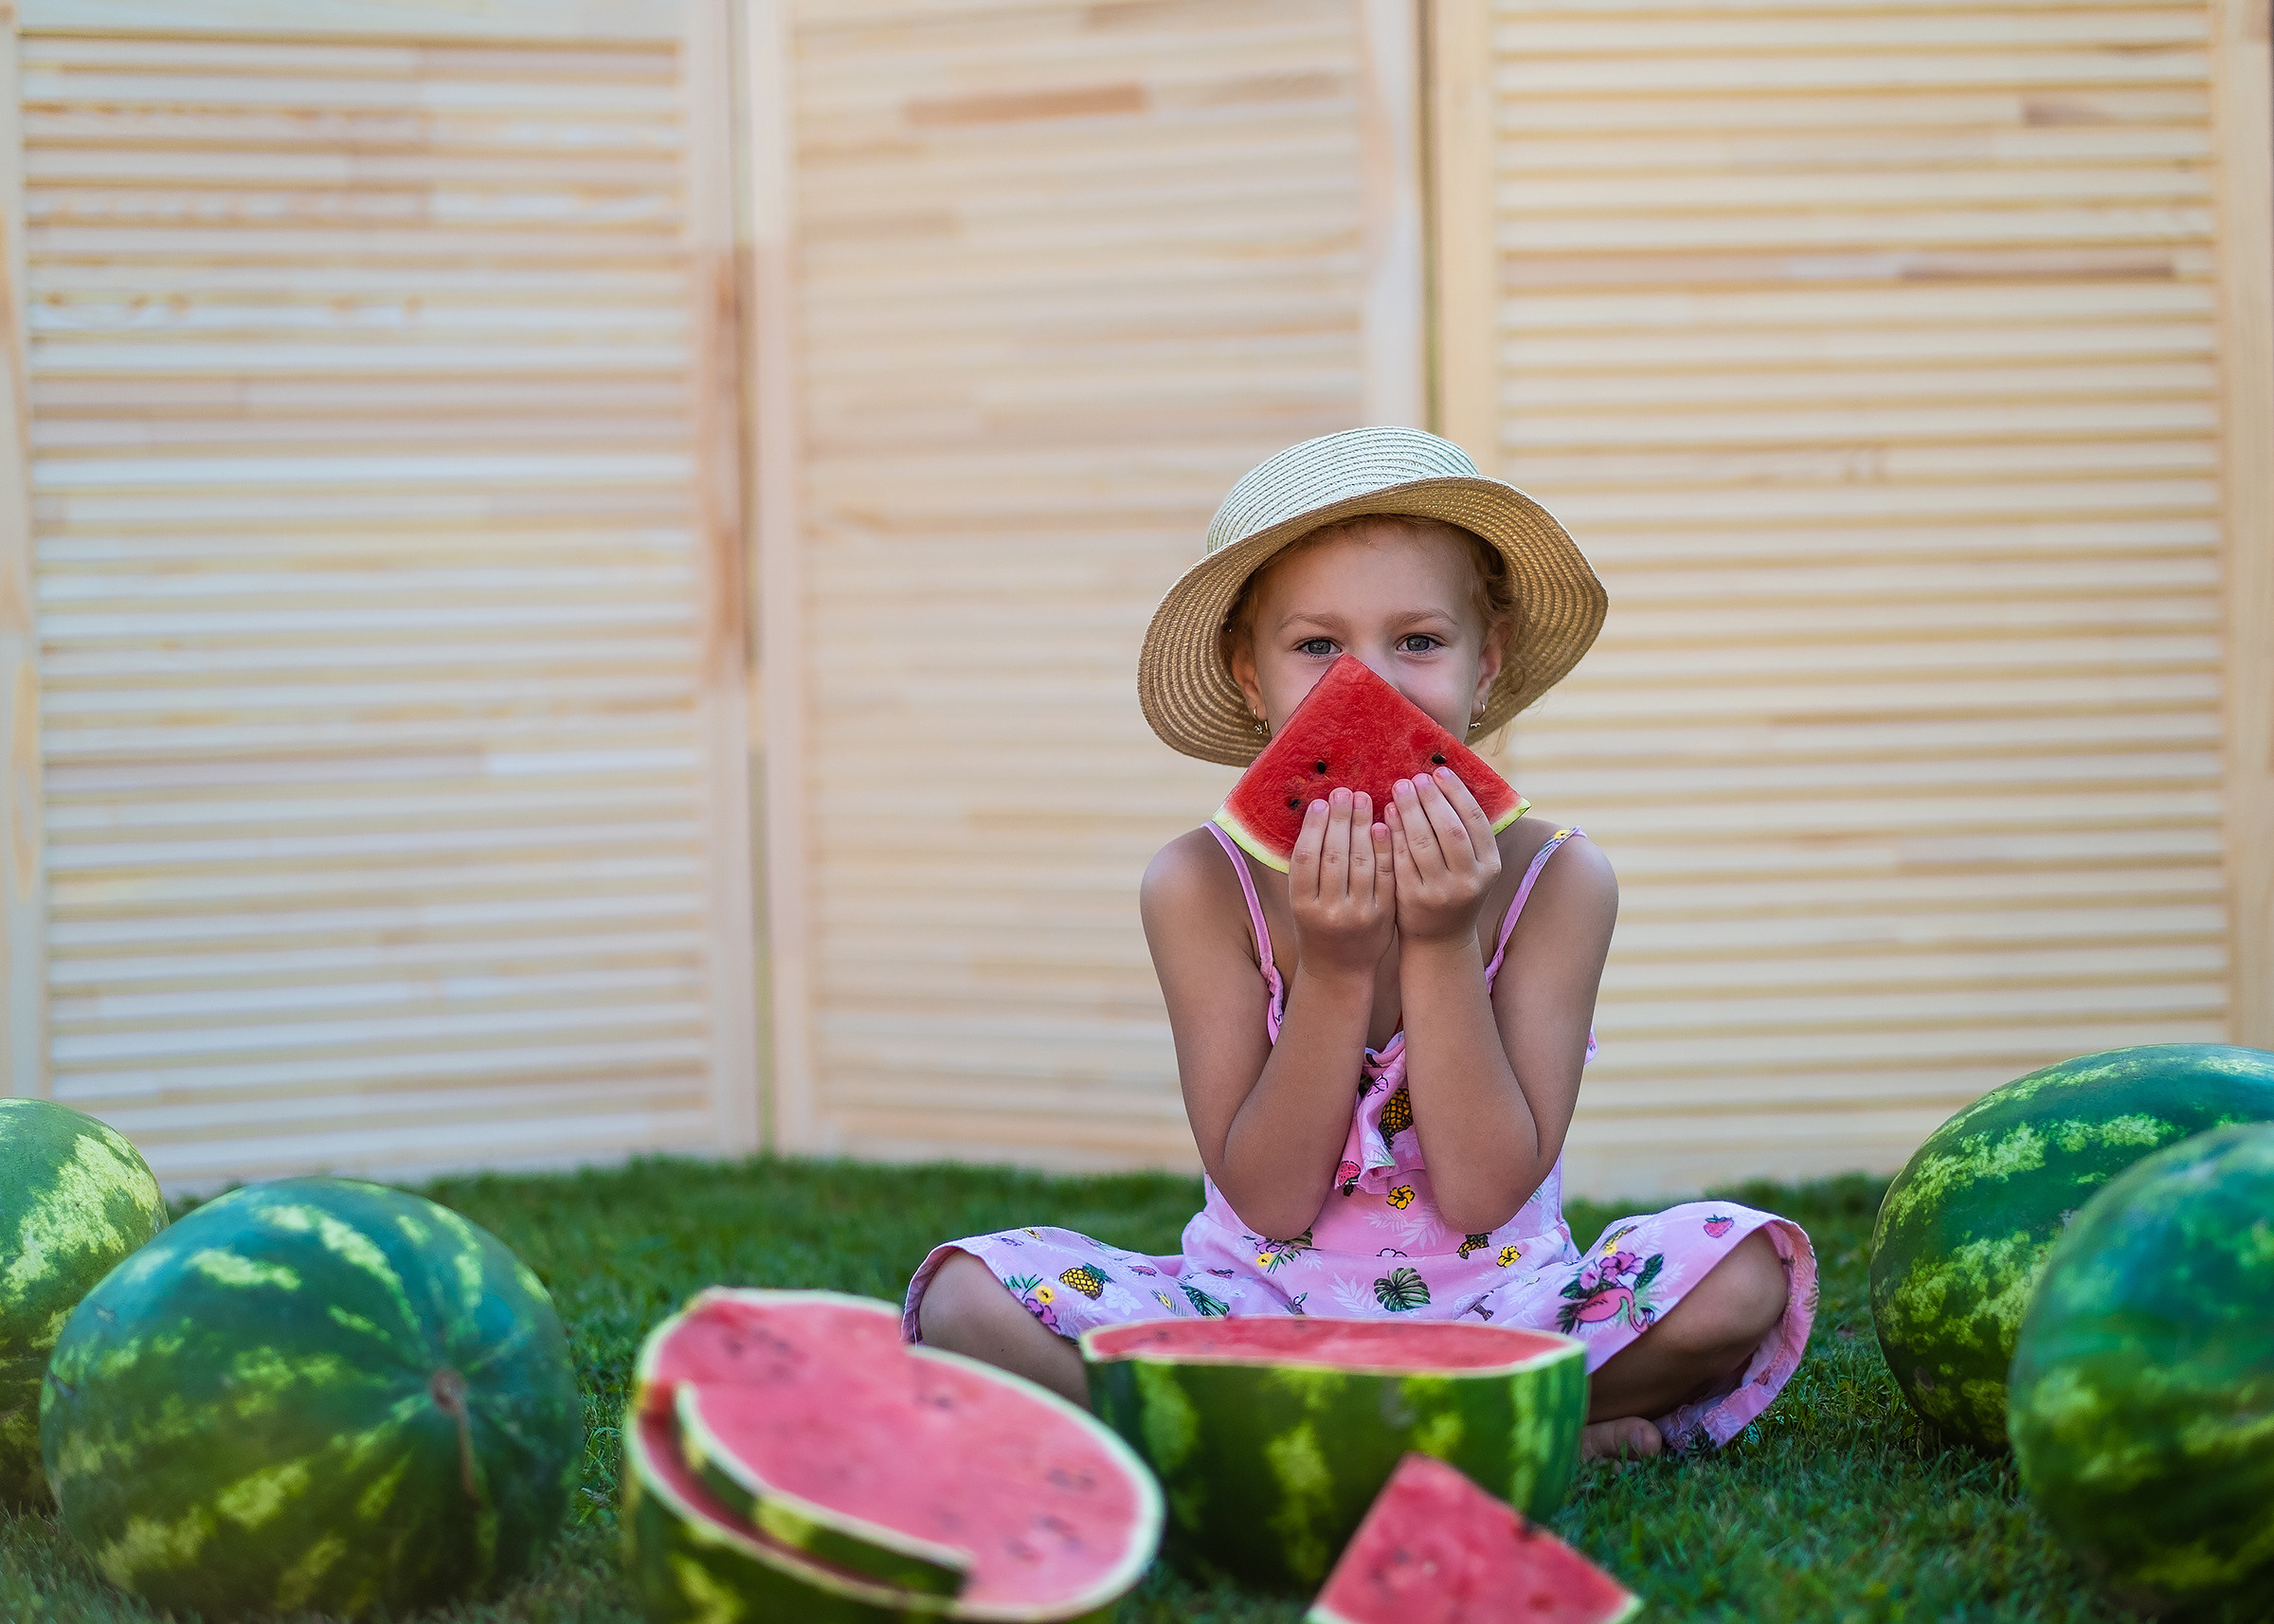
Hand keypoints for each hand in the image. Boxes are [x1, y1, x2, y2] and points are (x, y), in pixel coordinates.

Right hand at [1287, 788, 1396, 980]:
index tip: (1321, 803)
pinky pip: (1386, 875)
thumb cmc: (1316, 926)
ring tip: (1364, 800)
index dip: (1314, 828)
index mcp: (1303, 905)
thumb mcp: (1302, 902)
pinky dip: (1384, 848)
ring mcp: (1360, 913)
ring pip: (1362, 862)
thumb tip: (1318, 816)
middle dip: (1340, 820)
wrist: (1340, 969)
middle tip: (1345, 792)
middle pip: (1335, 856)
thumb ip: (1308, 868)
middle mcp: (1331, 911)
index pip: (1307, 858)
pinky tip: (1383, 825)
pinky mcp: (1384, 914)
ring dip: (1363, 827)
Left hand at [1387, 769, 1502, 944]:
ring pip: (1423, 844)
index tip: (1440, 772)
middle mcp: (1469, 880)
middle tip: (1415, 777)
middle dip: (1431, 800)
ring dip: (1410, 811)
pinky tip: (1387, 814)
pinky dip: (1394, 833)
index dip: (1457, 793)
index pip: (1475, 821)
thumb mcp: (1474, 866)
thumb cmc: (1456, 890)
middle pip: (1450, 831)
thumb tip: (1446, 780)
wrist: (1441, 939)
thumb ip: (1466, 832)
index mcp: (1489, 866)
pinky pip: (1400, 859)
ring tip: (1400, 788)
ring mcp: (1440, 892)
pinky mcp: (1412, 899)